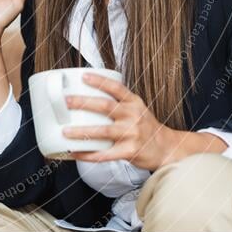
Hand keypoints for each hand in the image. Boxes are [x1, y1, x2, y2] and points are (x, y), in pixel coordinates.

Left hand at [61, 73, 178, 170]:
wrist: (166, 148)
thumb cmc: (145, 127)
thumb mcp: (137, 108)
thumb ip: (118, 101)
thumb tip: (88, 94)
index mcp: (134, 102)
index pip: (116, 88)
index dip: (100, 81)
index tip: (84, 76)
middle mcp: (133, 116)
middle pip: (106, 106)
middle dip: (84, 102)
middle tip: (66, 101)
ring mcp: (132, 134)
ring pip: (103, 131)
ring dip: (82, 132)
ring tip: (65, 131)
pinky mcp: (130, 151)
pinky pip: (105, 155)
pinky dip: (88, 155)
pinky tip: (76, 153)